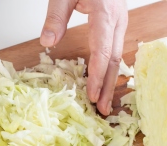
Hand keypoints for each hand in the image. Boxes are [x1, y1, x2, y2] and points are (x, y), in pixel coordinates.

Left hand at [40, 0, 127, 114]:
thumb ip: (55, 17)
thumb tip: (46, 42)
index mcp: (106, 12)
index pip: (103, 50)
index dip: (97, 76)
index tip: (90, 96)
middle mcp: (118, 19)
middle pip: (113, 59)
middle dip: (107, 87)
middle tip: (100, 111)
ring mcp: (119, 22)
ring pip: (116, 56)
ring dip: (109, 81)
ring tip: (102, 104)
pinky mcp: (115, 24)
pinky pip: (114, 50)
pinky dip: (108, 70)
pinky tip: (101, 83)